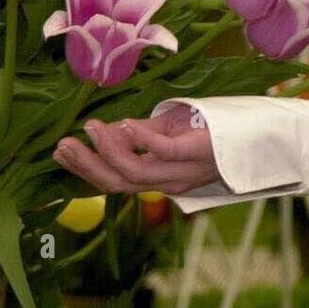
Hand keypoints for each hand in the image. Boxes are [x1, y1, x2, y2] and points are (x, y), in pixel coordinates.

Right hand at [52, 104, 220, 194]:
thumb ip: (138, 135)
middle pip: (119, 183)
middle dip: (87, 166)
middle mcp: (167, 182)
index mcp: (159, 179)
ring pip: (136, 173)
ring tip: (90, 129)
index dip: (85, 170)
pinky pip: (164, 152)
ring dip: (108, 151)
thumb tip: (104, 131)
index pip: (114, 182)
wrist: (249, 131)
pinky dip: (142, 140)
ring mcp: (182, 171)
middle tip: (63, 146)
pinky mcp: (196, 154)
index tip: (59, 153)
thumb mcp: (165, 132)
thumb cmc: (206, 129)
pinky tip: (124, 124)